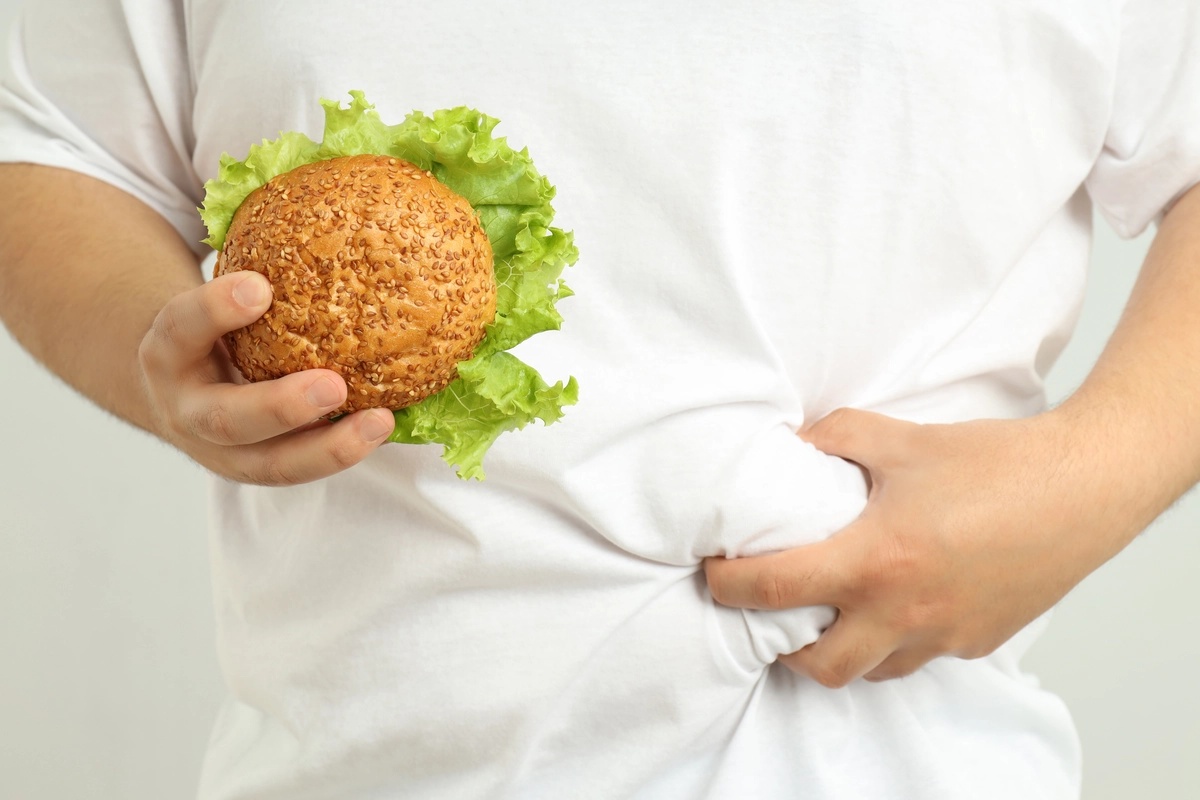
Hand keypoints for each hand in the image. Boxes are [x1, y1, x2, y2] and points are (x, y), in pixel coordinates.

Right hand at [137, 271, 393, 484]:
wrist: (176, 384)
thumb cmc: (214, 323)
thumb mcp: (216, 288)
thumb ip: (254, 257)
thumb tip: (326, 167)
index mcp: (167, 352)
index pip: (180, 328)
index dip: (214, 310)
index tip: (258, 286)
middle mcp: (188, 409)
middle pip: (225, 420)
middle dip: (278, 407)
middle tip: (333, 385)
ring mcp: (223, 451)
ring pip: (270, 465)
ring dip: (326, 448)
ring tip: (379, 423)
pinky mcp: (260, 470)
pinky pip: (303, 466)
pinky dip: (344, 450)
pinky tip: (390, 424)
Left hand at [704, 408, 1142, 687]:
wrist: (1083, 486)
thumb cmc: (996, 462)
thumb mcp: (900, 438)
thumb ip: (834, 438)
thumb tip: (792, 444)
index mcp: (876, 560)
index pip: (775, 589)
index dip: (728, 585)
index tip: (715, 571)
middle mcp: (904, 612)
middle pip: (816, 664)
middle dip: (779, 645)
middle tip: (768, 609)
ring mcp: (942, 634)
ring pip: (869, 671)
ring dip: (837, 649)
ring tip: (826, 610)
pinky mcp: (975, 640)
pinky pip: (916, 658)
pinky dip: (889, 642)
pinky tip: (890, 604)